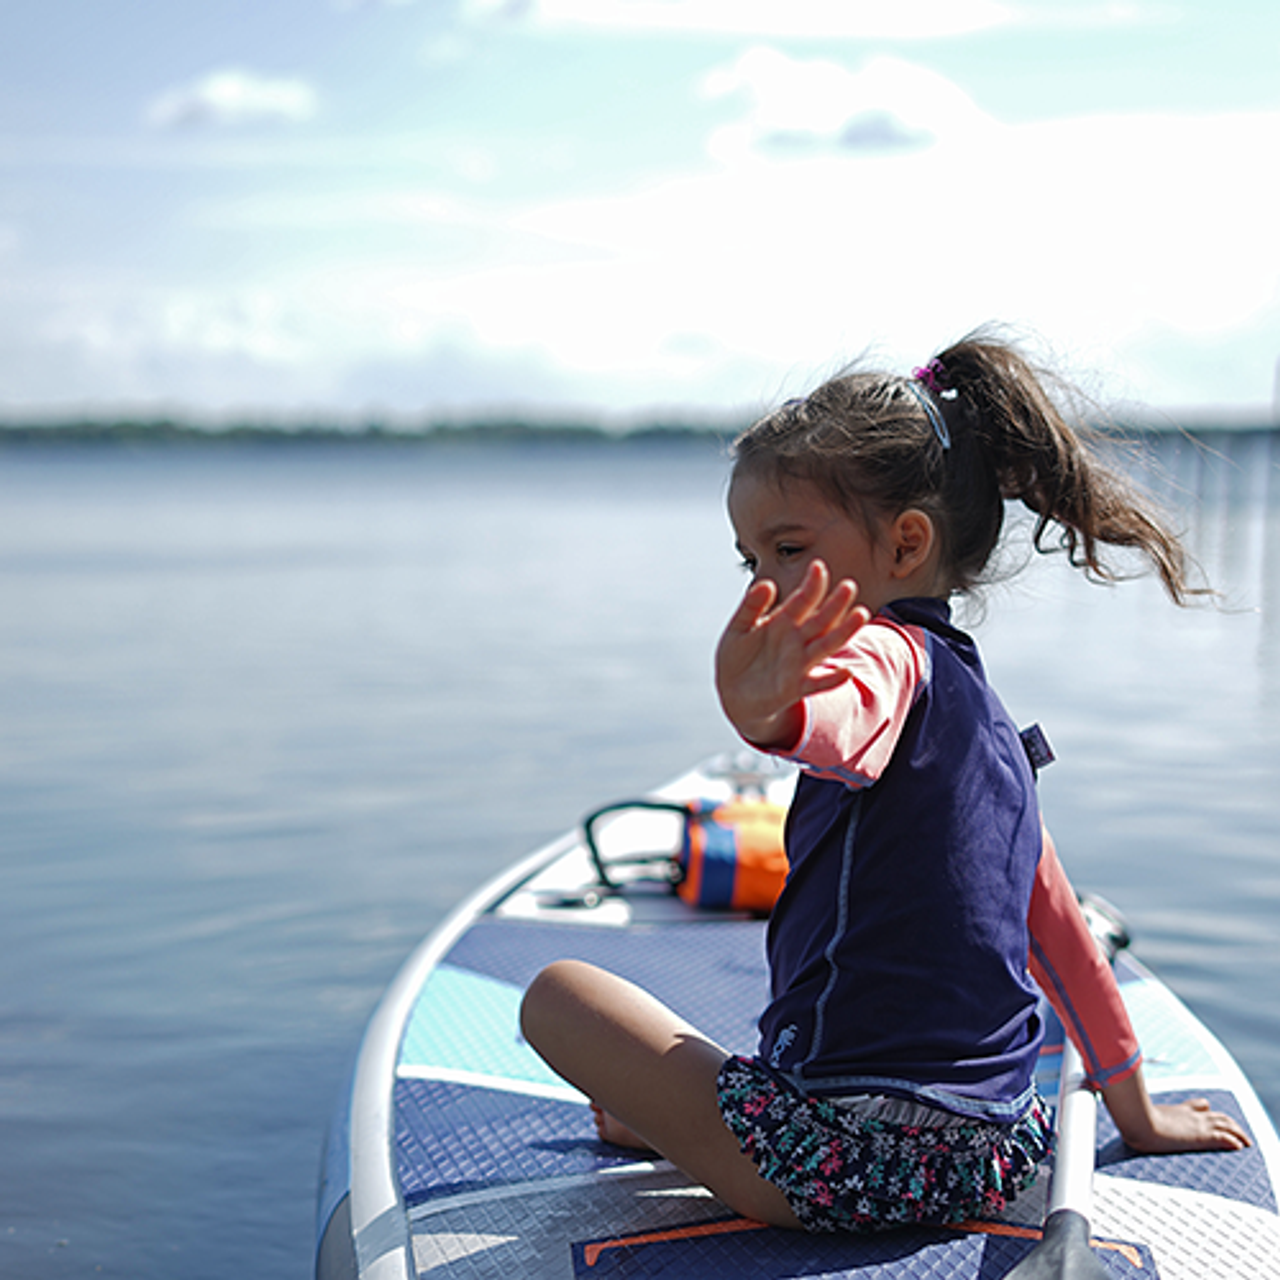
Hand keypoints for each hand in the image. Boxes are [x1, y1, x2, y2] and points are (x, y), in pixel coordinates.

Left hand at [715, 560, 869, 747]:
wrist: (732, 692)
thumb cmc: (737, 656)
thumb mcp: (738, 627)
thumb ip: (751, 606)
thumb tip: (767, 583)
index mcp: (784, 621)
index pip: (803, 599)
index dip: (812, 584)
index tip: (818, 566)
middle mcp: (797, 639)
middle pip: (821, 619)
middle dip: (835, 603)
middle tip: (849, 586)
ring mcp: (799, 663)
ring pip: (826, 645)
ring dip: (843, 632)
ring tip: (861, 615)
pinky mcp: (795, 687)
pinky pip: (817, 683)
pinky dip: (832, 679)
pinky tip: (846, 673)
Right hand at [1102, 1069, 1251, 1152]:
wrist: (1137, 1125)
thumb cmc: (1129, 1115)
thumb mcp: (1123, 1103)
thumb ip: (1110, 1090)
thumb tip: (1087, 1076)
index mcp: (1175, 1110)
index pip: (1196, 1106)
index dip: (1204, 1109)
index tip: (1207, 1110)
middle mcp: (1188, 1116)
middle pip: (1214, 1114)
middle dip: (1226, 1121)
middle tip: (1235, 1129)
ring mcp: (1196, 1126)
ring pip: (1226, 1124)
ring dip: (1237, 1131)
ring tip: (1245, 1140)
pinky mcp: (1202, 1137)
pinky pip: (1226, 1138)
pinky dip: (1235, 1141)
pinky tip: (1241, 1146)